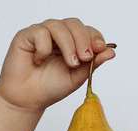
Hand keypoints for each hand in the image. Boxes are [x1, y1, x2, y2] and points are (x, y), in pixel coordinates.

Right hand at [0, 18, 115, 111]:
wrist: (28, 99)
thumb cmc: (51, 87)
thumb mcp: (77, 77)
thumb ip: (93, 64)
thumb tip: (111, 51)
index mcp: (72, 42)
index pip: (87, 30)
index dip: (95, 37)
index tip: (101, 49)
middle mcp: (58, 35)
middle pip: (74, 23)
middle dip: (83, 39)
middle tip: (86, 58)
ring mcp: (42, 33)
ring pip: (58, 25)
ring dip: (68, 44)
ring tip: (70, 63)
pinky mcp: (26, 35)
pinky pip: (40, 32)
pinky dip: (44, 48)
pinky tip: (39, 61)